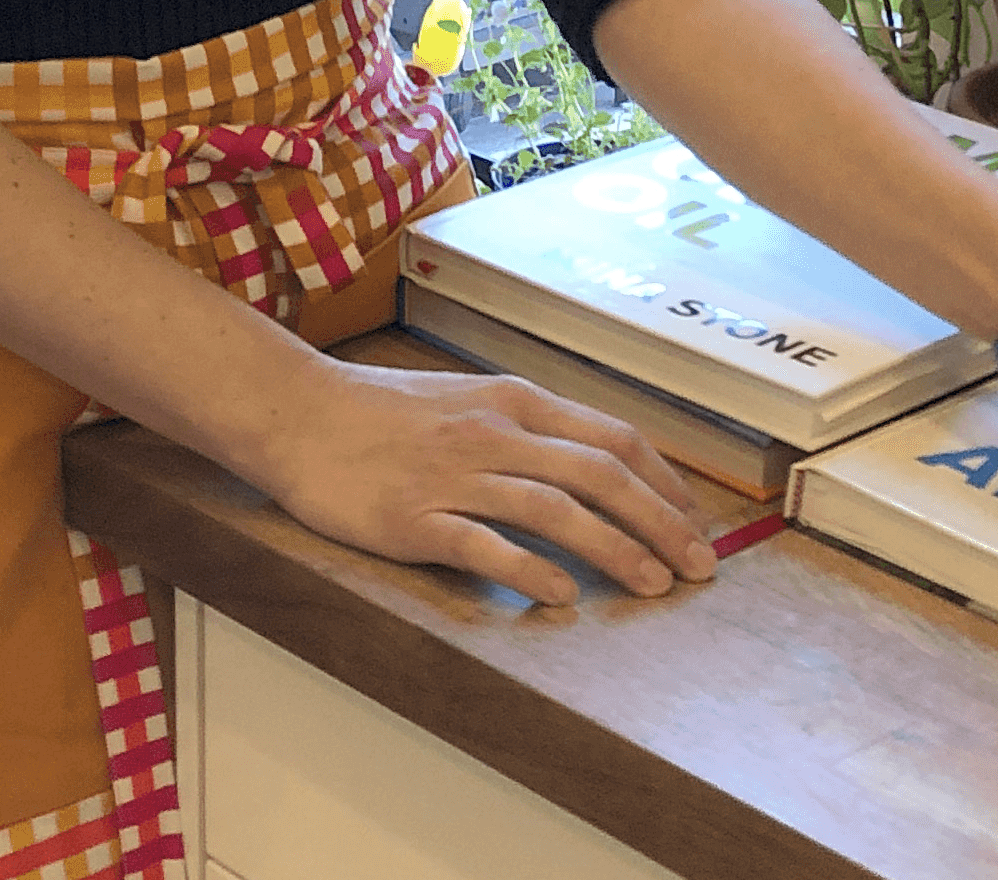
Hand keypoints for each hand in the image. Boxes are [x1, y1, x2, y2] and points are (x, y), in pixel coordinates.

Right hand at [257, 360, 720, 606]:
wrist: (298, 412)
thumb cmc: (380, 412)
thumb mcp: (466, 401)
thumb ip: (524, 430)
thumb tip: (587, 468)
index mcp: (513, 402)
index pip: (612, 438)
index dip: (664, 483)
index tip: (695, 524)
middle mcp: (495, 433)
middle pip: (600, 474)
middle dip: (660, 523)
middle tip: (700, 568)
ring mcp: (456, 476)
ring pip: (556, 508)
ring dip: (615, 549)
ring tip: (654, 586)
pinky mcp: (416, 518)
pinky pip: (483, 544)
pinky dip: (528, 569)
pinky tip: (560, 596)